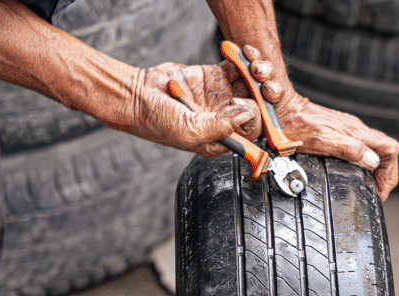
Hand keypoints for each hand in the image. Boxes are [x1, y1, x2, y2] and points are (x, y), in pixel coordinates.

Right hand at [107, 58, 278, 157]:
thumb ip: (219, 127)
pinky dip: (242, 60)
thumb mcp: (188, 131)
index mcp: (220, 138)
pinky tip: (242, 54)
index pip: (250, 130)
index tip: (242, 104)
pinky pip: (235, 68)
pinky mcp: (214, 77)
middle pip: (255, 106)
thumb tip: (246, 116)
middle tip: (256, 79)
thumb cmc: (156, 121)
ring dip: (255, 73)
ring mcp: (220, 97)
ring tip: (252, 64)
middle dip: (261, 92)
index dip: (253, 116)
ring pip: (249, 84)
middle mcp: (224, 118)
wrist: (136, 95)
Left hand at [241, 47, 398, 201]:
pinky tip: (356, 172)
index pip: (390, 149)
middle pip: (386, 151)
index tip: (379, 190)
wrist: (280, 108)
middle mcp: (356, 129)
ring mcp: (348, 130)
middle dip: (386, 174)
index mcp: (356, 132)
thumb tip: (372, 162)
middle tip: (378, 193)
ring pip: (375, 150)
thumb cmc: (295, 125)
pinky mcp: (339, 131)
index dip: (388, 173)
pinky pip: (362, 148)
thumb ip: (349, 150)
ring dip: (377, 170)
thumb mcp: (321, 141)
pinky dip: (365, 163)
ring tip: (370, 186)